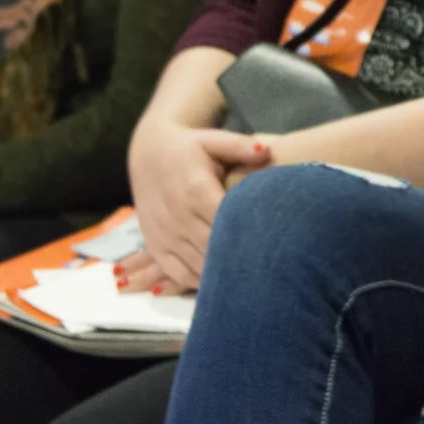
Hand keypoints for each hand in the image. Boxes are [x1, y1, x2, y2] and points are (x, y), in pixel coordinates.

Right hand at [127, 117, 270, 290]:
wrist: (147, 153)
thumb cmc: (188, 148)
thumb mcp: (212, 140)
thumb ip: (240, 146)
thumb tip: (267, 152)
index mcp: (196, 190)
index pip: (228, 222)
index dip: (250, 236)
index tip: (275, 247)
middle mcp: (179, 216)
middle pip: (215, 248)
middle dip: (241, 260)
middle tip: (270, 272)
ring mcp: (165, 234)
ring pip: (198, 265)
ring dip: (222, 275)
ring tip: (250, 282)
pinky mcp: (156, 245)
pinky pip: (177, 273)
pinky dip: (198, 282)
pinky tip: (219, 284)